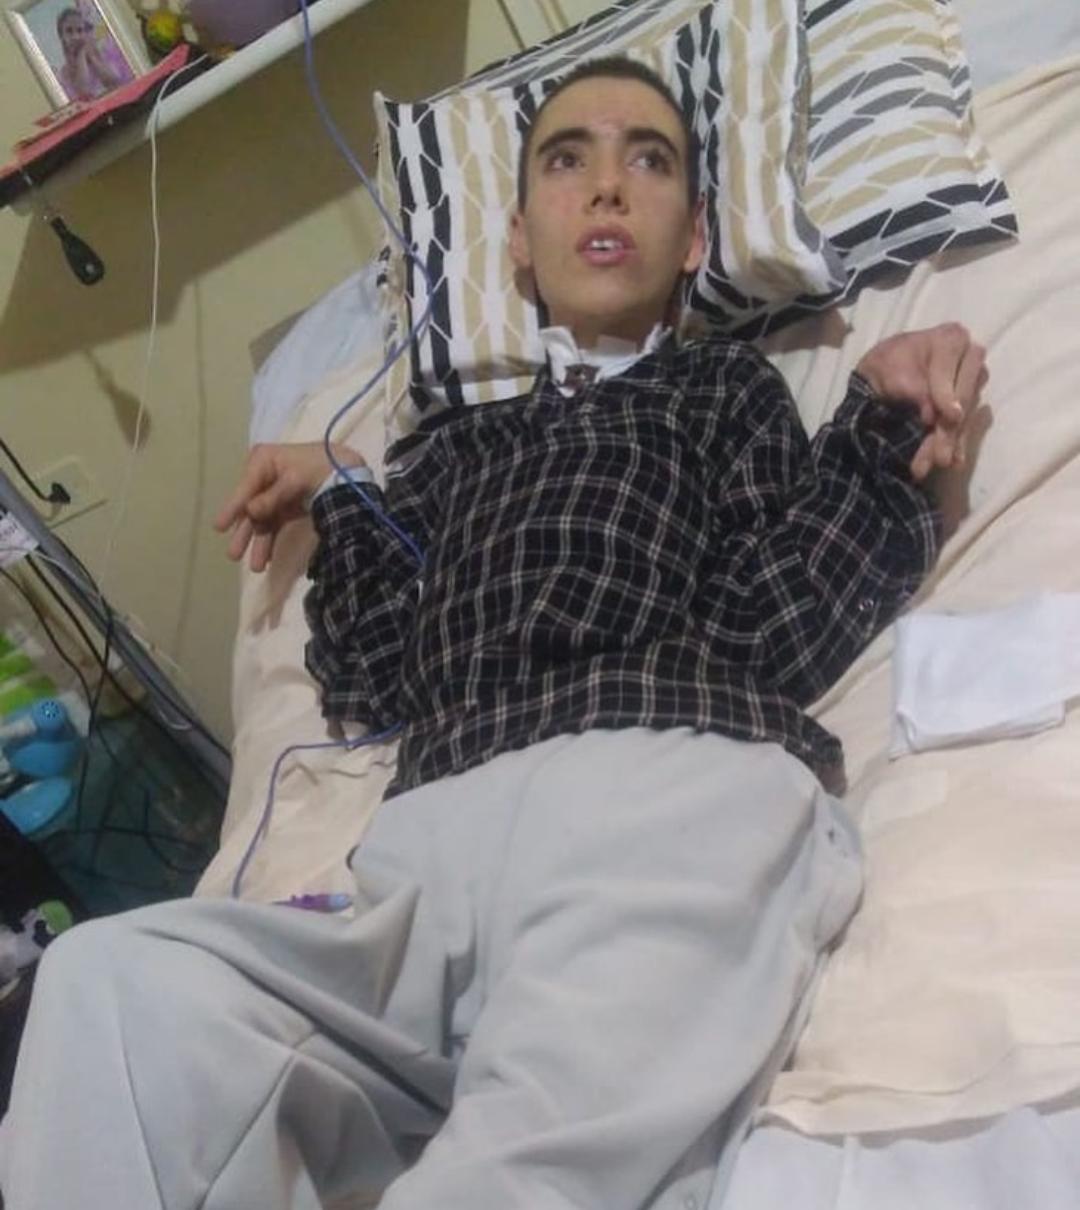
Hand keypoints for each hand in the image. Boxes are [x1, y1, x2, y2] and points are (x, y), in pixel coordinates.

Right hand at [214, 441, 364, 571]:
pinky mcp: (286, 506)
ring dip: (258, 542)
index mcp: (262, 461)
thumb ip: (272, 497)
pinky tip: (267, 558)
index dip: (232, 508)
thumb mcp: (295, 480)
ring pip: (261, 520)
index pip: (244, 488)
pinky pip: (274, 525)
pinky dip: (270, 540)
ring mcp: (274, 493)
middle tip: (233, 555)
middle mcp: (264, 476)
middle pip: (249, 507)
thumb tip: (251, 512)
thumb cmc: (318, 468)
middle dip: (244, 533)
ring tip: (256, 566)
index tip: (219, 527)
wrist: (347, 472)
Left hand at [856, 323, 986, 482]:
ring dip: (951, 442)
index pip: (951, 367)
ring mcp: (971, 383)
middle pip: (965, 395)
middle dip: (949, 428)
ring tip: (941, 463)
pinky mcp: (966, 405)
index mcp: (950, 339)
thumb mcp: (890, 370)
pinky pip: (965, 426)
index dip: (946, 393)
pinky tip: (954, 462)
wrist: (881, 377)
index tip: (942, 417)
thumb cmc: (886, 366)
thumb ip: (914, 388)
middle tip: (941, 455)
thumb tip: (932, 416)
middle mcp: (969, 359)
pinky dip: (956, 445)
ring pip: (965, 415)